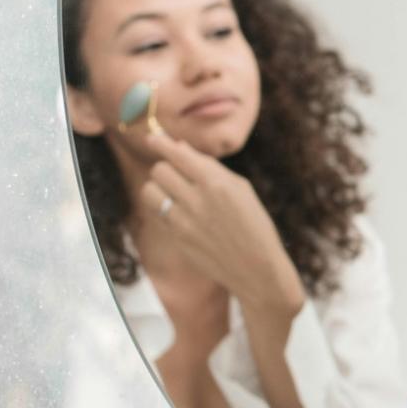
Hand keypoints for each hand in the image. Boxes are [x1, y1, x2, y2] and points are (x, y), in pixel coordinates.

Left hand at [137, 132, 305, 317]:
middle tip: (175, 172)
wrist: (257, 269)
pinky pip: (155, 212)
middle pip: (159, 169)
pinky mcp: (176, 238)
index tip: (153, 138)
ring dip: (158, 186)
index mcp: (217, 183)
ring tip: (172, 191)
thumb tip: (180, 148)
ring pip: (150, 190)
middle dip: (165, 166)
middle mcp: (197, 199)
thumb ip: (210, 167)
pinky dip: (162, 206)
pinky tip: (177, 209)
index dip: (161, 143)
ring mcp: (183, 221)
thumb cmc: (254, 224)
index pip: (177, 154)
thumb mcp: (241, 189)